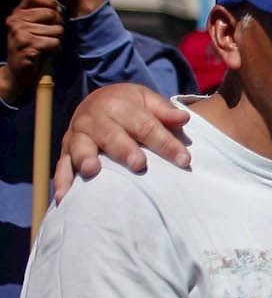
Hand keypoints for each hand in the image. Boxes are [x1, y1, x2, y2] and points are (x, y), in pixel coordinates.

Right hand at [1, 0, 63, 104]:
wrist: (16, 72)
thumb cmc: (30, 48)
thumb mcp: (31, 28)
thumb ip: (40, 15)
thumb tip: (60, 6)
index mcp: (17, 14)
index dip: (49, 2)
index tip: (54, 13)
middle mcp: (15, 21)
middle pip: (51, 13)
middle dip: (58, 25)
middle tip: (52, 36)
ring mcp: (20, 32)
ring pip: (57, 29)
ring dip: (58, 40)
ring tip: (47, 46)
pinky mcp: (27, 45)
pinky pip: (55, 42)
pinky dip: (56, 49)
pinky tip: (48, 53)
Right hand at [52, 83, 191, 200]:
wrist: (97, 100)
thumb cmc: (130, 106)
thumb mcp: (147, 100)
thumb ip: (164, 111)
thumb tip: (183, 118)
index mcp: (119, 105)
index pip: (146, 126)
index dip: (165, 143)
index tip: (184, 160)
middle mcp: (95, 119)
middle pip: (112, 136)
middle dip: (125, 150)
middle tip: (139, 164)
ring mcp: (78, 135)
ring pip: (81, 147)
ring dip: (85, 158)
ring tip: (91, 171)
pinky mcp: (66, 151)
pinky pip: (62, 165)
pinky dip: (62, 180)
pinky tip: (65, 197)